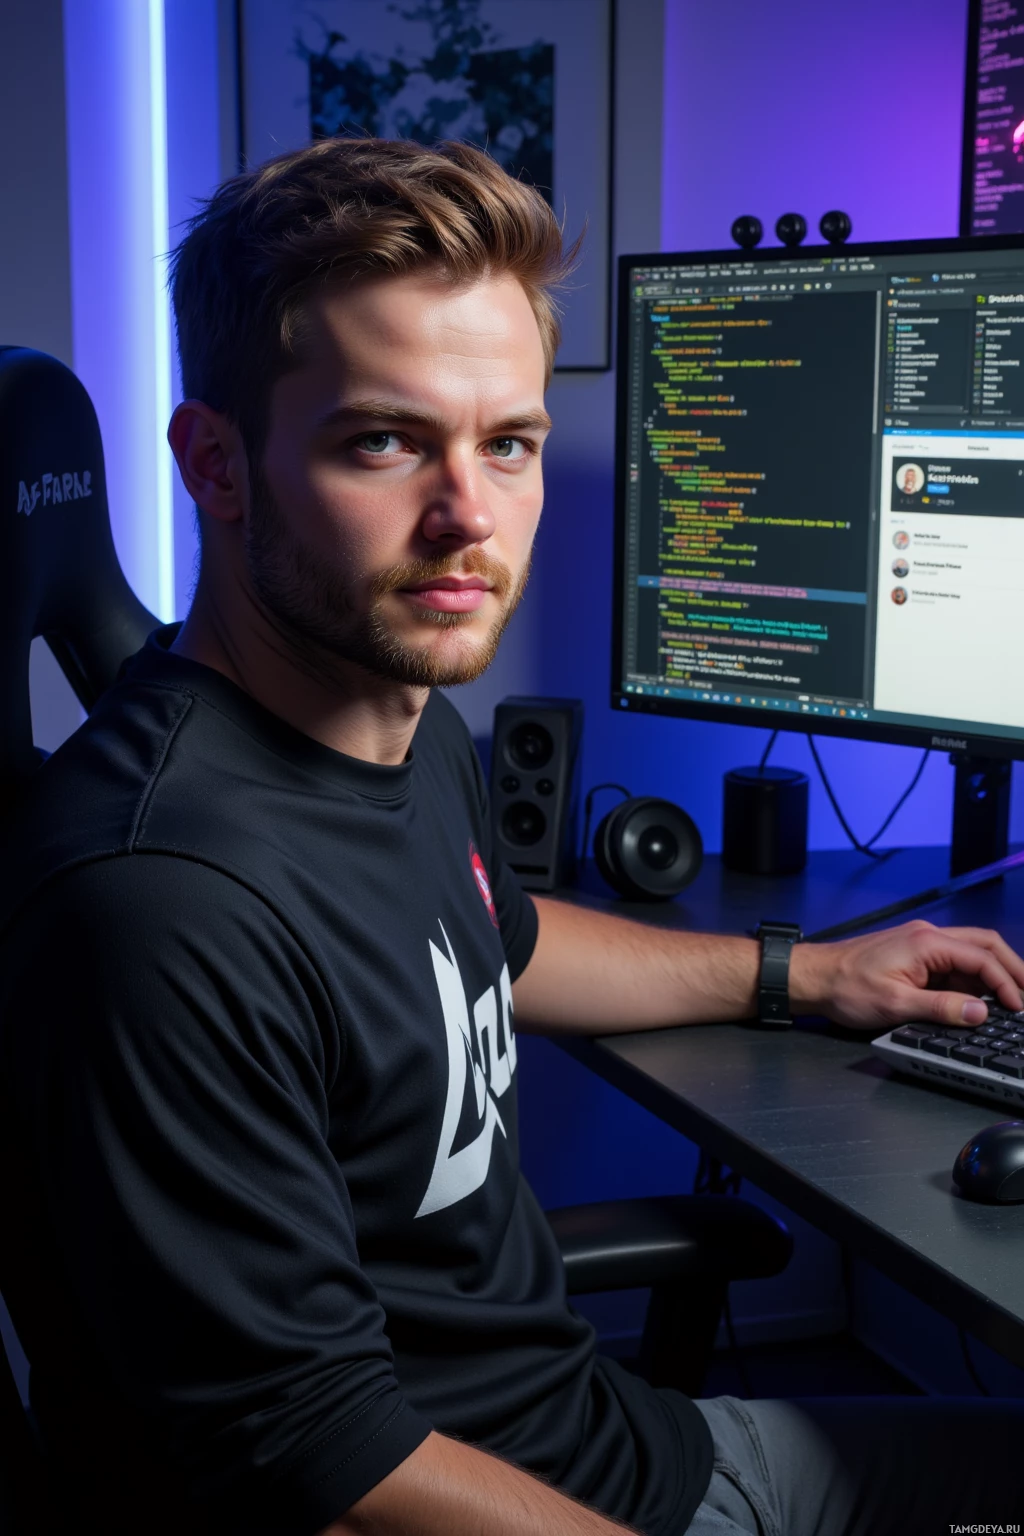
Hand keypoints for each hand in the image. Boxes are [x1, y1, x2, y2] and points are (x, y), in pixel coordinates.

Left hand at [790, 920, 1023, 1031]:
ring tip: (1013, 997)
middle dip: (1012, 968)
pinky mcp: (915, 956)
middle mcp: (928, 937)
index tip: (1018, 1006)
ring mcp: (922, 945)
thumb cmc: (845, 986)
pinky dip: (973, 979)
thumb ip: (941, 1008)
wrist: (813, 977)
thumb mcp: (895, 1004)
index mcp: (927, 943)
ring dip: (994, 973)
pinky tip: (980, 999)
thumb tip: (980, 1012)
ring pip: (972, 953)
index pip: (982, 957)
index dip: (1006, 982)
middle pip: (985, 945)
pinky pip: (954, 964)